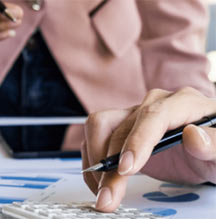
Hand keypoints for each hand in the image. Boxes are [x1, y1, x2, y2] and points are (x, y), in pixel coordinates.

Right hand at [82, 87, 215, 211]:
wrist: (210, 151)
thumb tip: (193, 136)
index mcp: (183, 103)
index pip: (153, 116)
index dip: (136, 142)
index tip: (126, 169)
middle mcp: (154, 105)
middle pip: (118, 125)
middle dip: (108, 164)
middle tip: (109, 194)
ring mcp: (135, 116)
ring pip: (99, 129)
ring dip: (96, 162)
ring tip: (104, 191)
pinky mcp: (122, 130)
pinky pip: (96, 139)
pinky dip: (93, 163)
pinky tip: (102, 183)